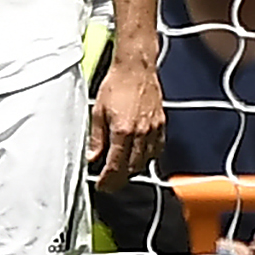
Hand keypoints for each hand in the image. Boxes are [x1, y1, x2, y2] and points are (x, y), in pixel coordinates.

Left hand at [87, 60, 163, 191]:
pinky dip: (147, 157)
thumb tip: (92, 157)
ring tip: (120, 170)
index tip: (102, 186)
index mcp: (123, 131)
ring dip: (133, 169)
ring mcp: (154, 130)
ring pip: (146, 161)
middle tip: (109, 182)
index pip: (116, 166)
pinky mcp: (162, 125)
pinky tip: (138, 156)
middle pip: (132, 167)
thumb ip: (96, 138)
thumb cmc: (116, 85)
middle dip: (120, 178)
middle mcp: (142, 134)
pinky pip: (157, 150)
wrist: (136, 68)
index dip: (108, 180)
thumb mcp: (98, 112)